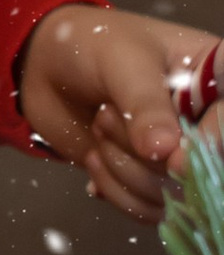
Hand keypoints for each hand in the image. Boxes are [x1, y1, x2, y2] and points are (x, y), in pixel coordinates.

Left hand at [18, 1, 219, 216]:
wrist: (48, 66)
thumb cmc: (92, 44)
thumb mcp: (122, 63)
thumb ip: (146, 106)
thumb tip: (167, 154)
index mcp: (216, 77)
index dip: (214, 141)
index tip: (175, 158)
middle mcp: (208, 119)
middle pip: (205, 165)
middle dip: (146, 153)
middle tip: (105, 115)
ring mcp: (183, 153)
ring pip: (176, 194)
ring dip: (125, 170)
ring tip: (98, 127)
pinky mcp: (156, 180)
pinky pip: (152, 209)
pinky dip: (116, 191)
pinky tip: (95, 157)